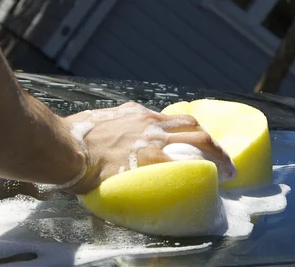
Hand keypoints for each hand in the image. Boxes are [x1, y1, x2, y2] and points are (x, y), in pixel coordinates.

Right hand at [62, 102, 235, 193]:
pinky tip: (211, 180)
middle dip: (212, 142)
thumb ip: (116, 121)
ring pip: (197, 141)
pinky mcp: (150, 159)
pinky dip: (201, 170)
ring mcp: (152, 140)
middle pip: (193, 128)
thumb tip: (116, 126)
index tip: (199, 143)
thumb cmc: (75, 135)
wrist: (66, 145)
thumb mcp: (101, 119)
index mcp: (137, 114)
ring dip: (217, 155)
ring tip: (228, 171)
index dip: (191, 132)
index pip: (174, 119)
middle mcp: (150, 124)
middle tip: (224, 158)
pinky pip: (185, 164)